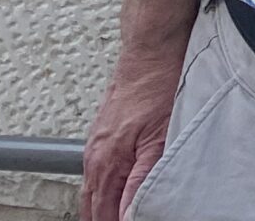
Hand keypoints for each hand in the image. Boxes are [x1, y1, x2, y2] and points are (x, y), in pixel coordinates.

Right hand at [80, 40, 184, 220]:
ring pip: (92, 191)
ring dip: (103, 208)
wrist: (151, 50)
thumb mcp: (161, 138)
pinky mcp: (103, 134)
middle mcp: (95, 157)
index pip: (105, 215)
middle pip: (93, 208)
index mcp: (107, 164)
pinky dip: (103, 188)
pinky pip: (96, 171)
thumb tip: (131, 213)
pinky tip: (116, 189)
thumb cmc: (158, 86)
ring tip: (119, 216)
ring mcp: (96, 145)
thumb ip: (144, 180)